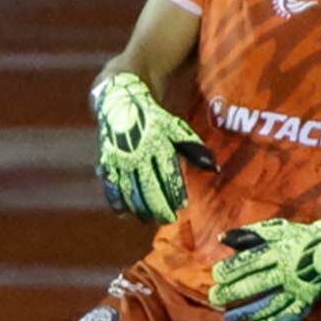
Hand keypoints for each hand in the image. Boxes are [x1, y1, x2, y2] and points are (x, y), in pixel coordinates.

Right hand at [93, 70, 214, 223]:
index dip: (174, 194)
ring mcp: (119, 159)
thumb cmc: (154, 119)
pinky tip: (122, 212)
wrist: (121, 102)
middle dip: (158, 207)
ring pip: (128, 191)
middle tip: (167, 219)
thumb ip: (194, 149)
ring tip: (147, 218)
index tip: (181, 206)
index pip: (167, 176)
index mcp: (157, 146)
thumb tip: (213, 168)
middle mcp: (137, 154)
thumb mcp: (176, 129)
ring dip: (138, 208)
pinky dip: (115, 201)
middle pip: (148, 188)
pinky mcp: (107, 161)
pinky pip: (109, 185)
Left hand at [210, 204, 320, 320]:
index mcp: (279, 250)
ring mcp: (299, 287)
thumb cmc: (303, 236)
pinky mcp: (308, 300)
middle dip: (233, 292)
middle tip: (215, 299)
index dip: (231, 270)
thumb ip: (249, 233)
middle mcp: (288, 270)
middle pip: (257, 283)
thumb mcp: (278, 228)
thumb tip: (221, 239)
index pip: (249, 262)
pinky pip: (289, 315)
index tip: (216, 276)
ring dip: (248, 312)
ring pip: (270, 302)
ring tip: (229, 319)